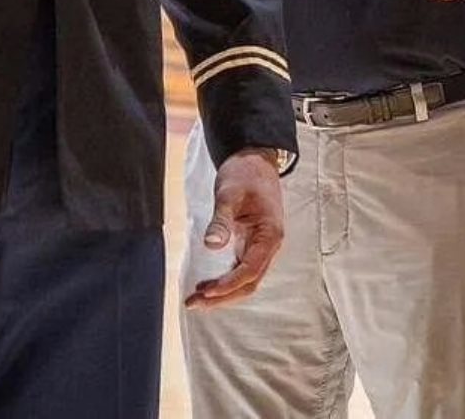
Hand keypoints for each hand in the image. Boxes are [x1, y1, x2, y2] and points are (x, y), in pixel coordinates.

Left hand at [186, 148, 284, 308]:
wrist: (254, 161)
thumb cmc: (245, 174)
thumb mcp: (229, 193)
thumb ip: (221, 220)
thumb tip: (212, 244)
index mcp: (270, 235)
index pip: (250, 270)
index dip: (228, 284)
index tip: (206, 291)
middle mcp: (268, 246)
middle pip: (249, 283)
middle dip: (223, 296)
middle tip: (194, 302)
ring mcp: (261, 247)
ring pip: (246, 280)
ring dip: (223, 292)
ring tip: (196, 298)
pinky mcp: (251, 244)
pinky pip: (241, 270)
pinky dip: (225, 281)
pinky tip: (207, 284)